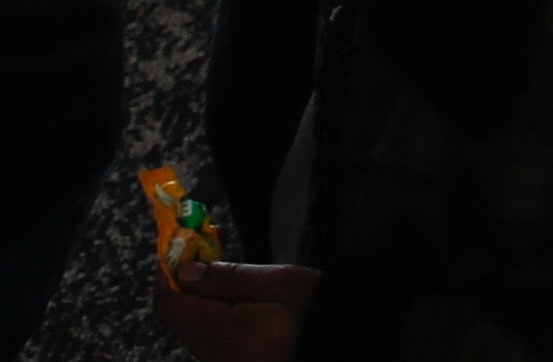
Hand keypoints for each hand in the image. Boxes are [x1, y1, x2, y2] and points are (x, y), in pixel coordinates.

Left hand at [156, 258, 315, 361]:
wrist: (341, 340)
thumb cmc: (316, 308)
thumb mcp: (279, 282)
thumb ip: (228, 278)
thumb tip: (183, 270)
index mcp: (221, 334)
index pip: (169, 305)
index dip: (167, 272)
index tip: (180, 244)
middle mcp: (212, 354)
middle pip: (178, 316)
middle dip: (185, 280)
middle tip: (205, 246)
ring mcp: (221, 361)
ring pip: (191, 325)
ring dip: (198, 294)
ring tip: (221, 266)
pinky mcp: (232, 361)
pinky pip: (208, 336)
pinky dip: (211, 311)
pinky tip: (231, 294)